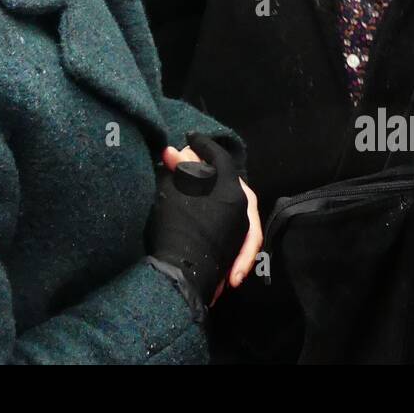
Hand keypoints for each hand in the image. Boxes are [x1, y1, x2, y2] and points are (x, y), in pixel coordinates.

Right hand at [146, 134, 249, 309]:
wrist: (181, 275)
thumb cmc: (177, 225)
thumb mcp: (172, 190)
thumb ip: (178, 168)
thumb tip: (174, 151)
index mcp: (230, 189)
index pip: (220, 157)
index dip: (204, 145)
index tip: (191, 138)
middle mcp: (242, 208)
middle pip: (233, 182)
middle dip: (216, 171)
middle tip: (198, 163)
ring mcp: (240, 230)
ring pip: (234, 206)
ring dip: (216, 197)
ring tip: (196, 190)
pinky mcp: (233, 249)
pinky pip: (230, 228)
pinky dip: (217, 220)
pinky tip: (203, 218)